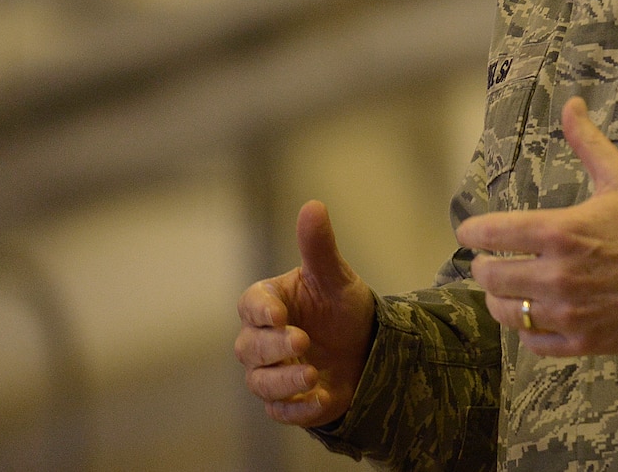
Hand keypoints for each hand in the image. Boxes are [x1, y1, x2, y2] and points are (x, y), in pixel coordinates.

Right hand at [233, 200, 375, 426]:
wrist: (368, 347)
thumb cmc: (342, 306)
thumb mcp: (335, 277)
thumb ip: (319, 247)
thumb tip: (313, 205)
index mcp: (270, 303)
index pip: (250, 305)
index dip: (260, 310)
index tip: (279, 314)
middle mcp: (263, 339)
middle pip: (249, 347)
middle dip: (273, 346)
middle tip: (301, 340)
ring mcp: (272, 372)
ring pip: (260, 382)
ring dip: (283, 380)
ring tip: (313, 373)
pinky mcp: (288, 401)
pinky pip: (280, 411)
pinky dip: (298, 409)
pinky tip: (320, 400)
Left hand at [458, 95, 617, 356]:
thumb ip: (589, 143)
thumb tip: (571, 103)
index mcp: (560, 231)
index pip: (492, 233)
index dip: (473, 232)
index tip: (470, 232)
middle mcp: (555, 275)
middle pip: (491, 277)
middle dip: (485, 266)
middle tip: (490, 260)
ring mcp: (567, 312)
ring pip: (507, 313)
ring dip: (500, 300)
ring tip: (507, 291)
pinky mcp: (581, 341)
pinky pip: (534, 342)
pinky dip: (529, 330)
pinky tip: (535, 317)